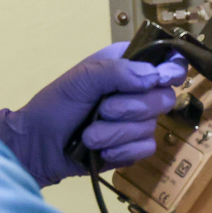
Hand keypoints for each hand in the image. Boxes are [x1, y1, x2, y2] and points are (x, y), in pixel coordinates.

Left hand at [0, 42, 185, 186]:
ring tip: (89, 134)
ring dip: (115, 132)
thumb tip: (154, 77)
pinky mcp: (133, 148)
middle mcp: (137, 92)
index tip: (162, 78)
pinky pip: (144, 148)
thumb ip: (118, 72)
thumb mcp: (82, 79)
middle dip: (131, 107)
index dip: (173, 69)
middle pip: (164, 97)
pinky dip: (120, 150)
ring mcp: (137, 122)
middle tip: (102, 110)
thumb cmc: (55, 105)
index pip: (168, 62)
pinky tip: (99, 150)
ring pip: (151, 126)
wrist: (37, 146)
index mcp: (128, 66)